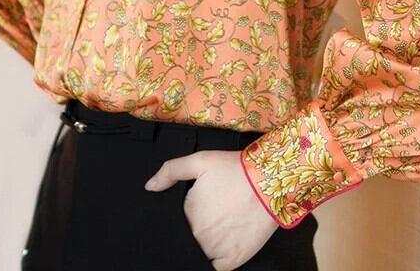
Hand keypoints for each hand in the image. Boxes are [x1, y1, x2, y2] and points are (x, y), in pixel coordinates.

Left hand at [144, 149, 277, 270]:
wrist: (269, 182)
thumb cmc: (235, 170)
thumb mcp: (199, 160)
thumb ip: (170, 171)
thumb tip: (150, 186)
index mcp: (188, 213)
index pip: (178, 221)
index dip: (188, 212)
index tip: (201, 205)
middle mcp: (199, 236)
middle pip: (189, 238)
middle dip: (197, 227)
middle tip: (214, 212)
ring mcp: (216, 251)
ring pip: (201, 253)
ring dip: (206, 243)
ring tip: (221, 224)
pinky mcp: (233, 261)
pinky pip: (216, 267)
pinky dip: (217, 258)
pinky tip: (225, 241)